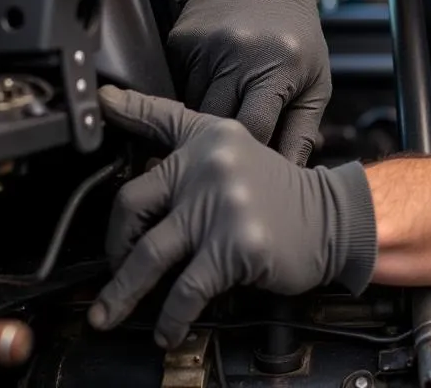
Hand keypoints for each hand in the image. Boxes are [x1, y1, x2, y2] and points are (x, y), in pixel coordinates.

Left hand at [87, 86, 376, 348]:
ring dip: (121, 293)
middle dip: (113, 243)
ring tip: (108, 313)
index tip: (101, 101)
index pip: (160, 118)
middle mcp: (212, 163)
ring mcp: (223, 203)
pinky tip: (168, 328)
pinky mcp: (235, 244)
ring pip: (148, 254)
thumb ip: (194, 153)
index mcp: (211, 137)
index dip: (126, 108)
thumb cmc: (277, 194)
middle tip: (114, 264)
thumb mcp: (239, 154)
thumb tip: (139, 175)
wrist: (329, 219)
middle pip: (132, 202)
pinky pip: (185, 289)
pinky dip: (170, 317)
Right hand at [166, 0, 330, 159]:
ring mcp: (205, 45)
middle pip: (213, 123)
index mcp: (276, 66)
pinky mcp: (180, 39)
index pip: (252, 130)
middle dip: (217, 146)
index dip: (249, 155)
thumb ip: (303, 132)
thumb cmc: (298, 34)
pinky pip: (174, 86)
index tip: (249, 171)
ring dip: (198, 124)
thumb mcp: (315, 82)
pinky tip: (204, 94)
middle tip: (222, 161)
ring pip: (188, 109)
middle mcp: (239, 53)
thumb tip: (288, 176)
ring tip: (214, 127)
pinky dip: (186, 98)